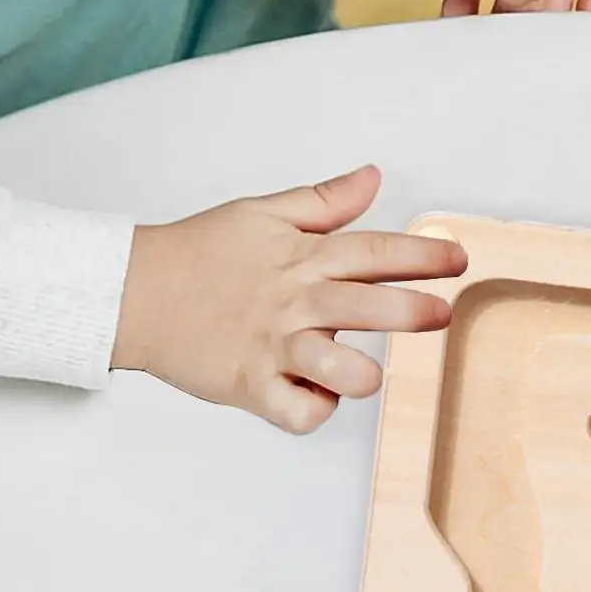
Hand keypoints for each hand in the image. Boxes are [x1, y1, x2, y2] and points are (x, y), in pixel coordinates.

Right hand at [112, 166, 464, 433]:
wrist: (132, 293)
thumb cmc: (200, 253)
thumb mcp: (263, 213)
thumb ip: (323, 201)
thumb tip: (372, 177)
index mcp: (302, 258)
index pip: (376, 252)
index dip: (424, 256)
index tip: (458, 261)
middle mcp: (294, 303)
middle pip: (371, 308)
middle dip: (416, 311)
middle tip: (439, 313)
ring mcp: (273, 347)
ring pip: (343, 373)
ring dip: (363, 376)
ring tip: (362, 373)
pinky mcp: (250, 386)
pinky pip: (300, 413)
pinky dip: (314, 411)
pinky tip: (314, 396)